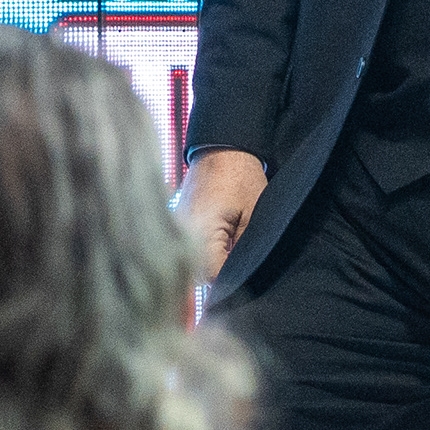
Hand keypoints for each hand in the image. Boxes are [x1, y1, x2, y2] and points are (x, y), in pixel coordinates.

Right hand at [175, 148, 266, 280]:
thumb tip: (242, 277)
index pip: (212, 276)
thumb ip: (243, 251)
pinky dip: (203, 252)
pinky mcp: (178, 224)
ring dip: (210, 264)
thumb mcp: (253, 216)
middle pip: (198, 274)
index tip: (247, 277)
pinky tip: (220, 243)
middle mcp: (182, 233)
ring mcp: (177, 228)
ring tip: (231, 250)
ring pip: (192, 263)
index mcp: (201, 230)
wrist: (222, 149)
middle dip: (220, 274)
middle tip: (242, 263)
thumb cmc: (241, 176)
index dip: (231, 281)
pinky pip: (189, 249)